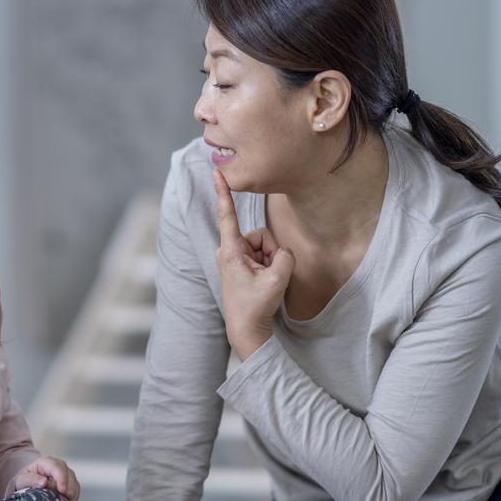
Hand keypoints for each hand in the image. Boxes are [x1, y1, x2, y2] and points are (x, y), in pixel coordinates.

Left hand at [13, 455, 79, 500]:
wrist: (30, 483)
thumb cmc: (25, 481)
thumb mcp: (22, 480)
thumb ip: (31, 480)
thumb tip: (44, 482)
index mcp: (46, 462)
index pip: (57, 467)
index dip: (61, 478)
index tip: (62, 490)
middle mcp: (59, 465)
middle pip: (69, 475)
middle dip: (65, 489)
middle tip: (56, 499)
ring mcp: (67, 473)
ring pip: (74, 483)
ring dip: (69, 494)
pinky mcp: (71, 483)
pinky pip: (76, 491)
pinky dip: (72, 498)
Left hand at [213, 170, 294, 360]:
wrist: (246, 329)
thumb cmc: (256, 306)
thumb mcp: (278, 278)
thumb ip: (285, 254)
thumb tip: (281, 251)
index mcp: (230, 251)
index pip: (228, 216)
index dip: (224, 193)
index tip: (216, 172)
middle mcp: (229, 251)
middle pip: (261, 235)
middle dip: (272, 252)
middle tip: (268, 276)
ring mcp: (235, 258)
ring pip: (264, 246)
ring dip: (271, 262)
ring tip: (264, 281)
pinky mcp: (241, 264)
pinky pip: (263, 256)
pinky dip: (269, 267)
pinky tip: (263, 283)